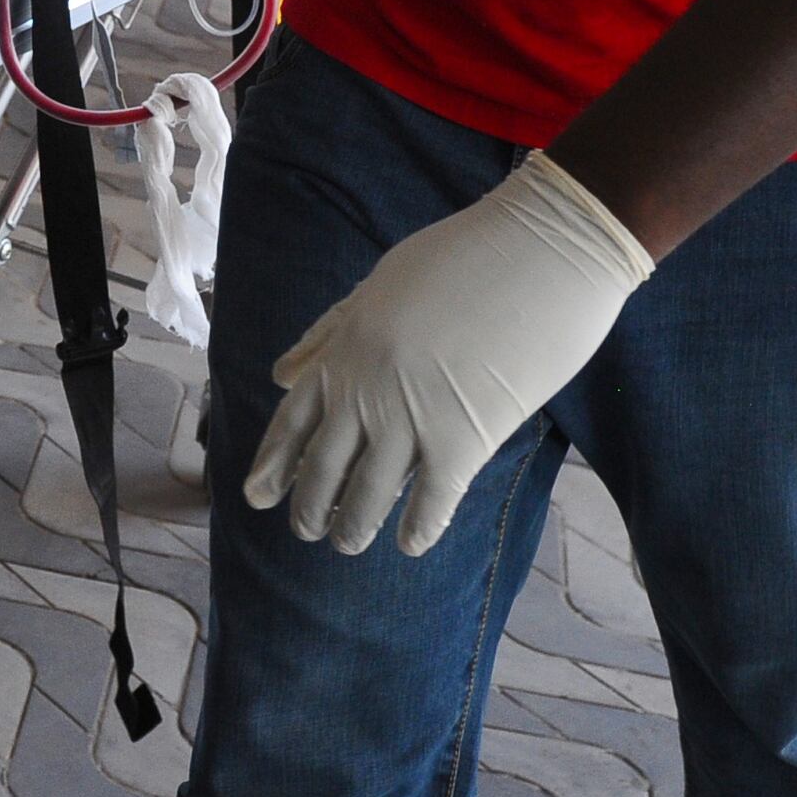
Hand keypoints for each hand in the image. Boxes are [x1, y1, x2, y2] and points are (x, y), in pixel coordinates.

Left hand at [241, 152, 651, 558]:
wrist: (540, 251)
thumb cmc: (464, 258)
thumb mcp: (380, 285)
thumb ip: (328, 333)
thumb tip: (280, 376)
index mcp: (344, 350)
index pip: (292, 420)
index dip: (273, 463)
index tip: (256, 495)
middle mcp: (365, 390)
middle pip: (323, 465)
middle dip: (309, 505)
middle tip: (306, 531)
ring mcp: (411, 416)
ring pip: (368, 493)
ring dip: (353, 527)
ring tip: (347, 545)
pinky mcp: (464, 438)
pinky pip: (431, 499)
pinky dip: (418, 527)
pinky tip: (411, 545)